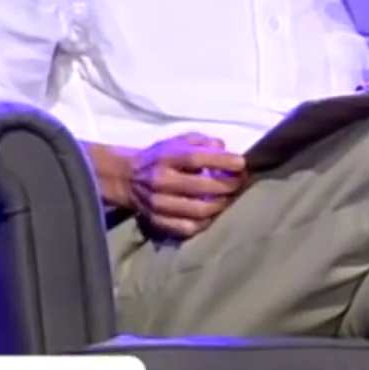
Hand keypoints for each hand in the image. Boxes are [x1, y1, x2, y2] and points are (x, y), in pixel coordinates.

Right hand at [127, 132, 246, 238]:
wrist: (127, 178)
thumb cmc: (160, 158)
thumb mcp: (177, 142)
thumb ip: (201, 142)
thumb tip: (224, 149)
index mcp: (165, 157)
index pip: (196, 158)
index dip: (222, 161)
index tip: (241, 163)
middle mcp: (160, 181)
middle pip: (201, 187)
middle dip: (227, 185)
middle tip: (239, 182)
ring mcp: (158, 205)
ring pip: (198, 211)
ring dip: (221, 205)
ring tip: (229, 198)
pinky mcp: (158, 222)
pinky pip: (189, 227)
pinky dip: (206, 222)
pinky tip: (212, 213)